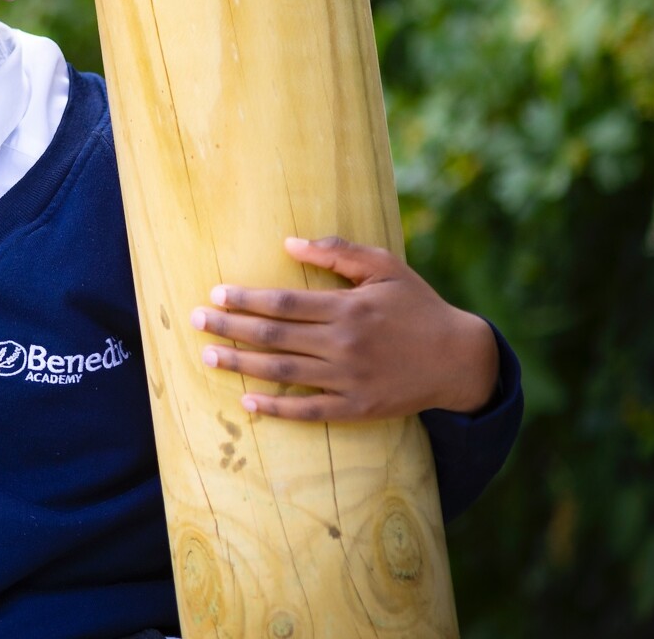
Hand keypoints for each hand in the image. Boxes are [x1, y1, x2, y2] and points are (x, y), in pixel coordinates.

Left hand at [189, 236, 499, 422]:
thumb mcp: (385, 267)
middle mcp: (344, 343)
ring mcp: (349, 378)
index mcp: (347, 308)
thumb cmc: (417, 306)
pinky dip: (276, 407)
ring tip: (207, 355)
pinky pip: (309, 410)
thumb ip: (338, 253)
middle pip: (274, 336)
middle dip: (229, 328)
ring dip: (241, 364)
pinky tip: (247, 401)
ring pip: (283, 372)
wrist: (459, 358)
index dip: (245, 299)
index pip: (283, 303)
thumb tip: (289, 242)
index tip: (215, 294)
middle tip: (194, 321)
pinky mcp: (357, 407)